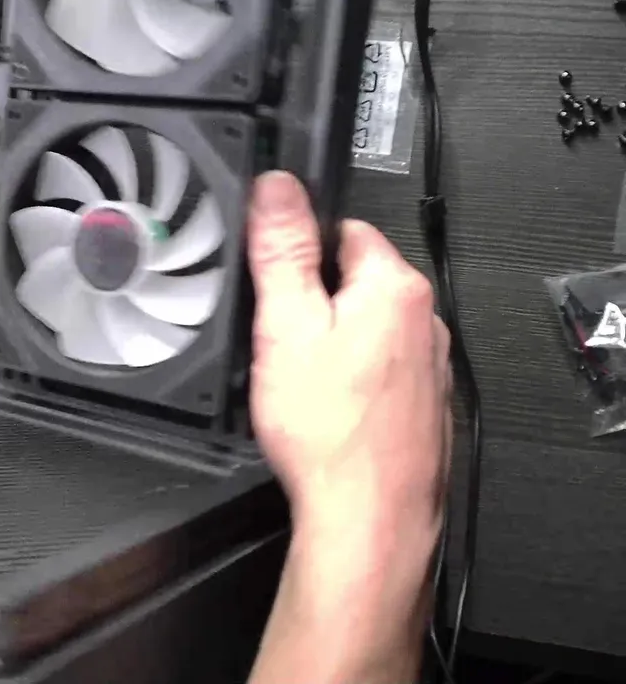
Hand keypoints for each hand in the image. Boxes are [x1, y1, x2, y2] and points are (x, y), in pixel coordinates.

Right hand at [245, 171, 449, 683]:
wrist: (367, 515)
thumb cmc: (330, 431)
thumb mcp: (284, 326)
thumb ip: (282, 250)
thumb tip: (278, 186)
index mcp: (394, 287)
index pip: (343, 229)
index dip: (298, 251)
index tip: (272, 280)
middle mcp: (424, 321)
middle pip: (356, 279)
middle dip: (314, 298)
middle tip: (276, 337)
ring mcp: (429, 366)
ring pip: (368, 328)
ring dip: (334, 341)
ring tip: (298, 380)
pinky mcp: (422, 404)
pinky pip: (380, 370)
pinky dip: (353, 379)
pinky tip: (325, 410)